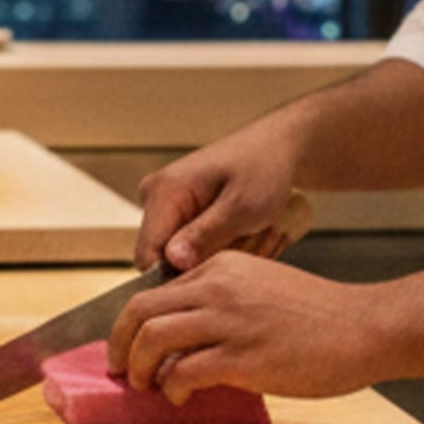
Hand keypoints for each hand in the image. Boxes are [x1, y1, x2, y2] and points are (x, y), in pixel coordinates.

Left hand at [107, 251, 376, 404]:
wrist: (364, 327)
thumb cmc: (320, 316)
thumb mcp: (263, 287)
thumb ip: (223, 302)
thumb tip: (184, 337)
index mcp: (222, 268)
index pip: (155, 289)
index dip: (131, 322)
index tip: (127, 343)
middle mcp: (219, 287)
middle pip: (140, 310)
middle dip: (119, 343)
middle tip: (118, 366)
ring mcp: (229, 321)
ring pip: (153, 339)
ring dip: (138, 367)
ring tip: (144, 385)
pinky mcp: (242, 356)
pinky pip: (184, 372)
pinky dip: (172, 388)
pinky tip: (180, 396)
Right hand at [135, 121, 301, 271]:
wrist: (276, 148)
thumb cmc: (264, 168)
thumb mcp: (241, 206)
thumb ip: (205, 234)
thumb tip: (173, 261)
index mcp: (163, 191)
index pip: (146, 257)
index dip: (176, 276)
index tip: (214, 273)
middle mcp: (154, 196)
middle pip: (162, 259)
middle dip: (200, 265)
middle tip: (242, 247)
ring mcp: (165, 203)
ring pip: (178, 255)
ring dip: (212, 256)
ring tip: (246, 236)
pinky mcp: (178, 211)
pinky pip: (188, 246)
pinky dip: (215, 249)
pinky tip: (239, 234)